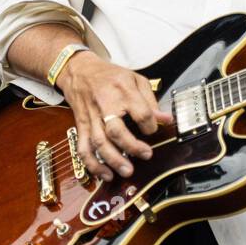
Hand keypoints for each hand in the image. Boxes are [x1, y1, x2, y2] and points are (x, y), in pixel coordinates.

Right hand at [55, 52, 172, 181]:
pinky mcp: (81, 125)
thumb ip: (150, 100)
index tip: (153, 130)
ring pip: (99, 142)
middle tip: (146, 155)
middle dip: (132, 146)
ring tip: (127, 171)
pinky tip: (105, 174)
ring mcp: (91, 117)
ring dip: (113, 160)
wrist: (79, 70)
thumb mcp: (135, 79)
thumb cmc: (110, 76)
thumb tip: (166, 120)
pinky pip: (83, 148)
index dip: (150, 125)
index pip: (140, 112)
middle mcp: (105, 105)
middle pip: (116, 130)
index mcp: (123, 91)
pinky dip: (92, 164)